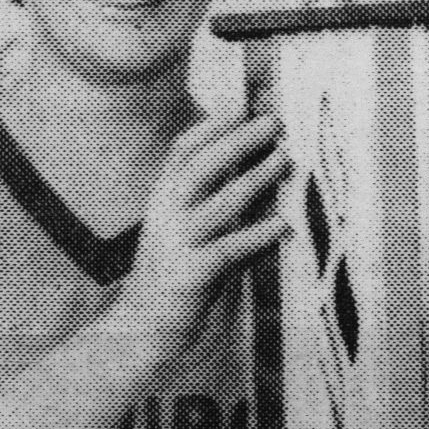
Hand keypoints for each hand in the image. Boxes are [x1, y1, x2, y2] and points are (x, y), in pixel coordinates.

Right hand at [115, 113, 290, 355]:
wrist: (142, 324)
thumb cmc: (175, 269)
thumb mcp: (185, 225)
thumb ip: (213, 196)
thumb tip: (259, 163)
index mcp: (163, 197)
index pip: (184, 150)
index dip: (215, 124)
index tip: (245, 104)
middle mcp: (166, 214)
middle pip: (203, 167)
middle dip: (240, 140)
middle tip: (275, 122)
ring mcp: (178, 243)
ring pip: (221, 203)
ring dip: (256, 179)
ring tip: (286, 160)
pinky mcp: (192, 274)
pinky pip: (230, 249)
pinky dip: (259, 235)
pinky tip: (283, 225)